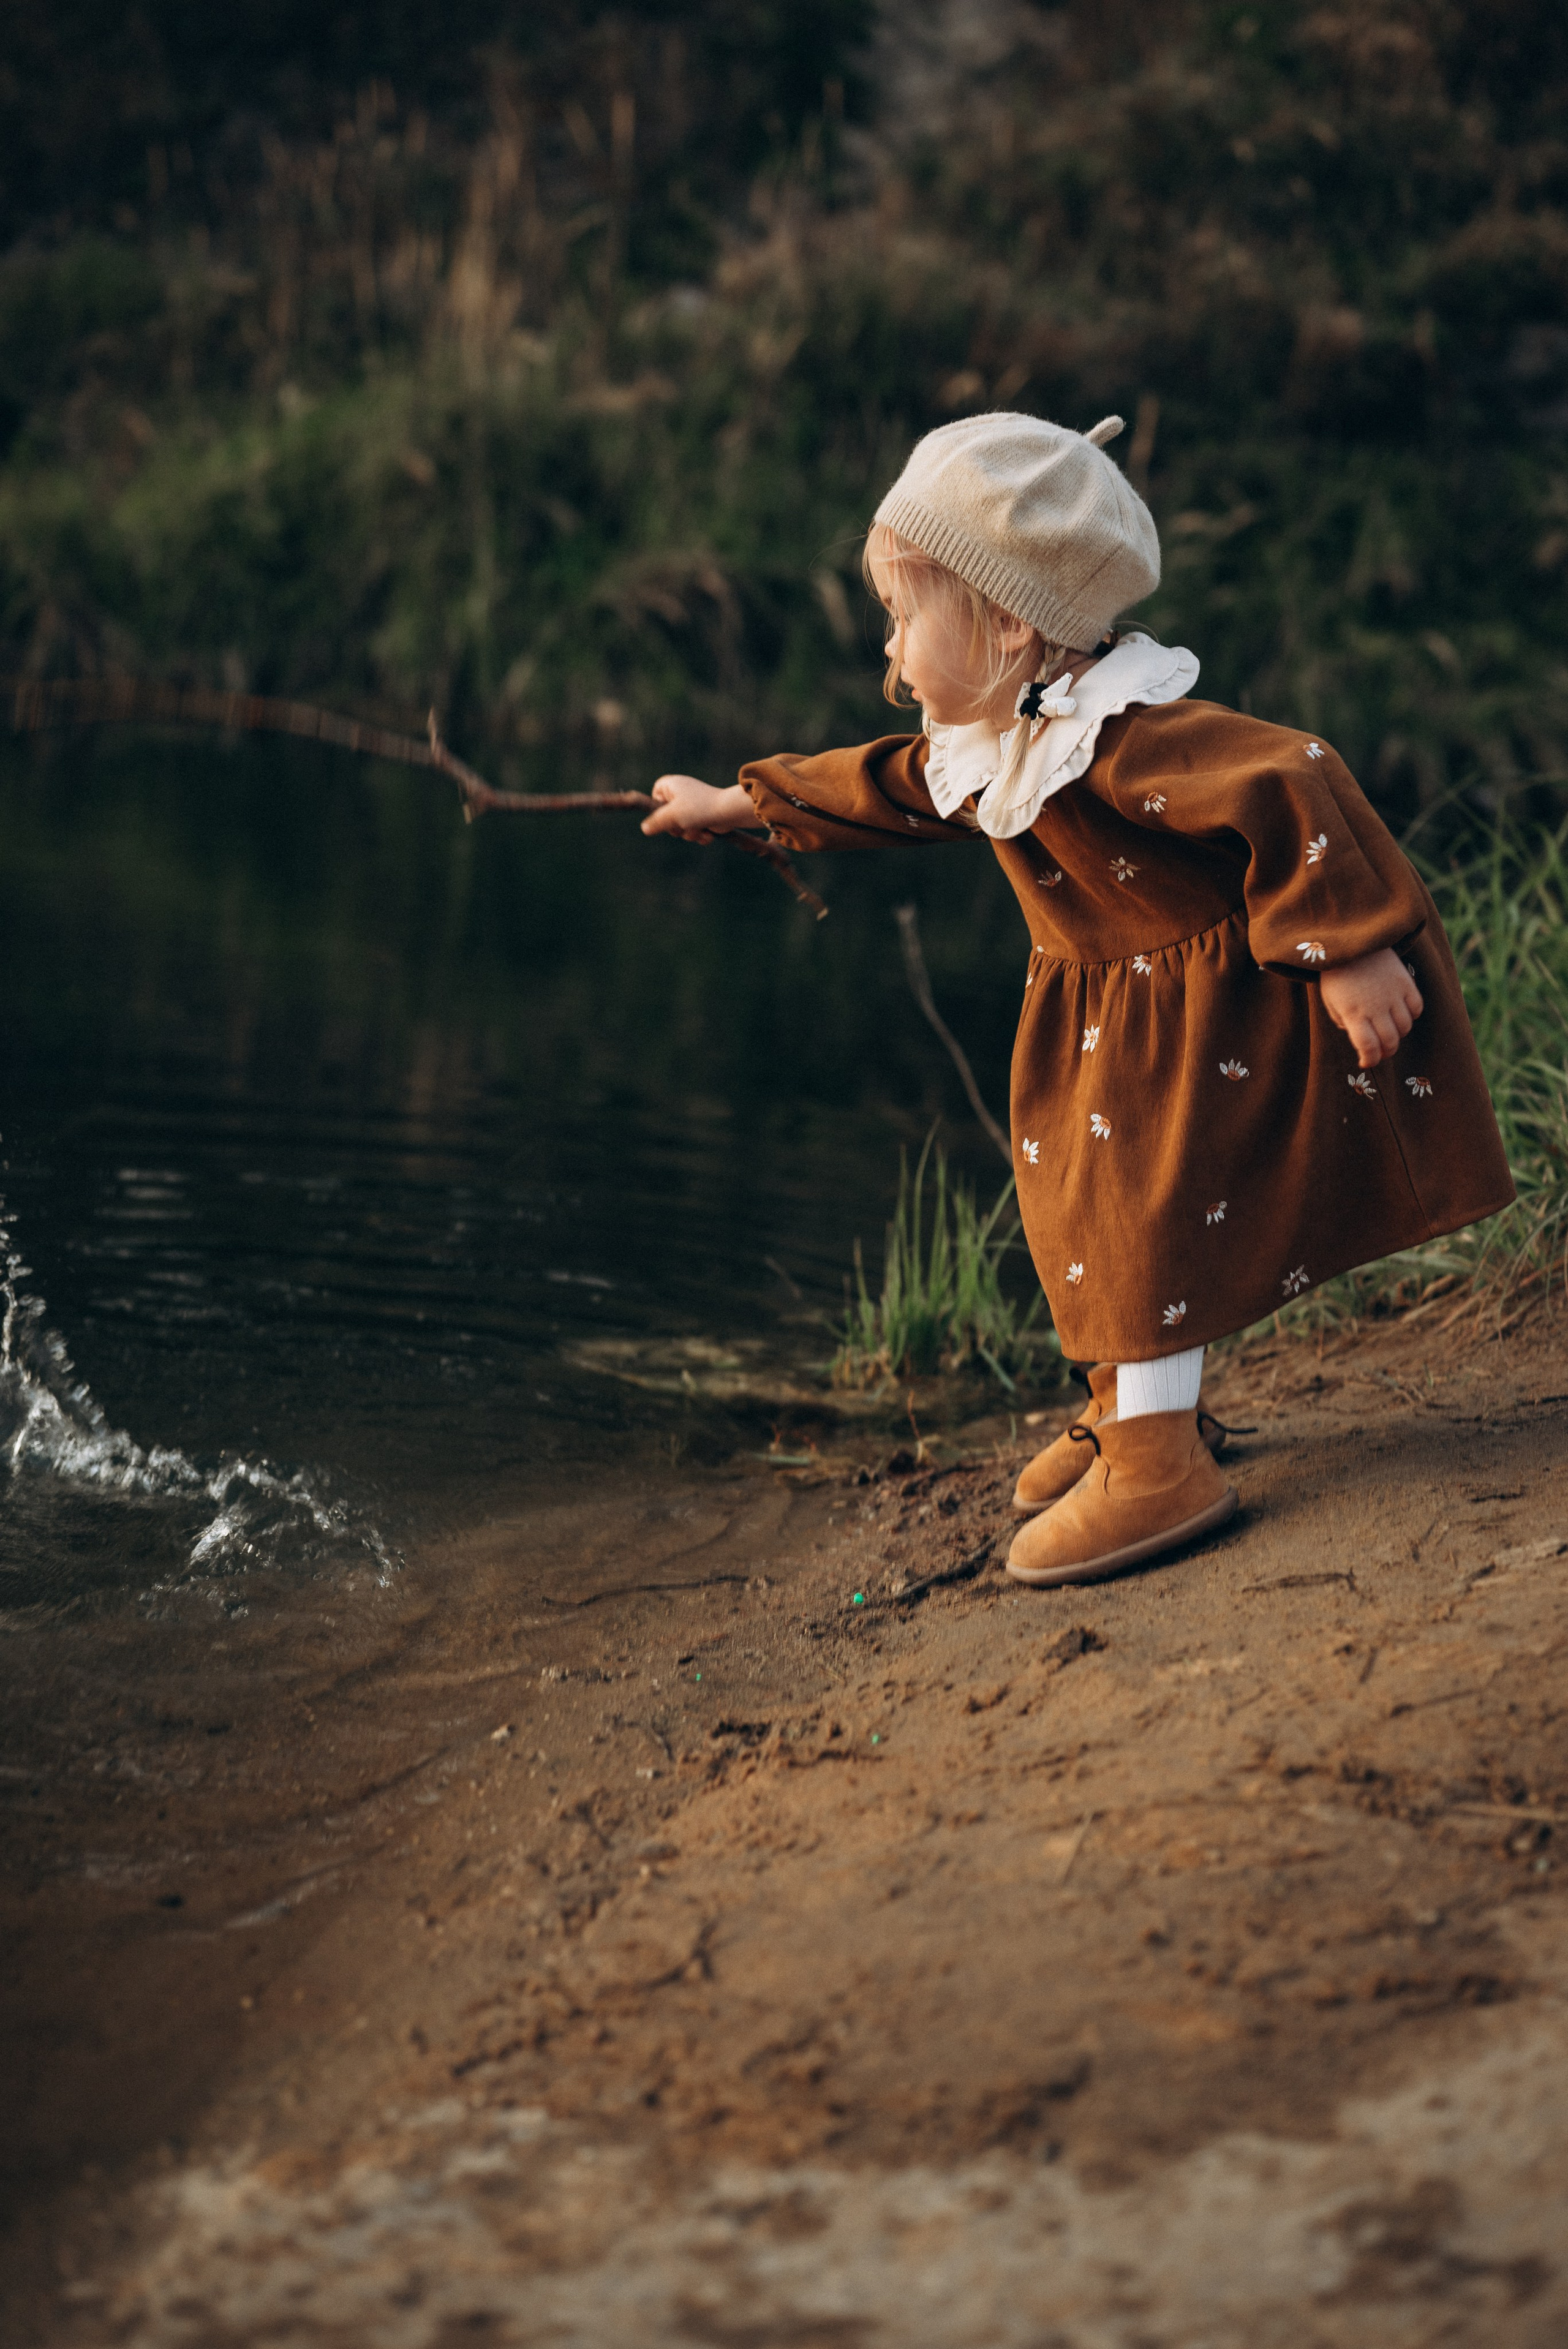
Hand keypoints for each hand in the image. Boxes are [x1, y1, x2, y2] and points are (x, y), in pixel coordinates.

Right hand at [640, 775, 753, 841]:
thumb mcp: (672, 816)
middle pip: (666, 816)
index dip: (658, 808)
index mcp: (672, 785)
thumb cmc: (699, 809)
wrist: (729, 812)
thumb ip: (656, 822)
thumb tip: (644, 828)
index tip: (665, 814)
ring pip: (681, 827)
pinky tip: (707, 833)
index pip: (655, 794)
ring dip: (690, 833)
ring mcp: (693, 805)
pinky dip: (699, 834)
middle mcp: (682, 793)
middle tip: (684, 825)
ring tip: (699, 828)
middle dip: (676, 827)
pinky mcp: (703, 816)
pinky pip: (693, 830)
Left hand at [1320, 946, 1423, 1067]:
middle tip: (1381, 1051)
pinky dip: (1411, 1015)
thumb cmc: (1337, 974)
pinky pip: (1417, 1008)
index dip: (1370, 1060)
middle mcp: (1375, 1007)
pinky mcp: (1405, 982)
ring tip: (1390, 1029)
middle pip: (1390, 1041)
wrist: (1351, 942)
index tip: (1366, 1062)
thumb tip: (1360, 1039)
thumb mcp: (1331, 1002)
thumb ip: (1344, 1022)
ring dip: (1398, 1034)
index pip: (1368, 1047)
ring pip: (1405, 1027)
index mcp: (1353, 1014)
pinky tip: (1401, 1012)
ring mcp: (1393, 994)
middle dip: (1386, 1051)